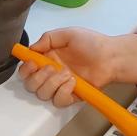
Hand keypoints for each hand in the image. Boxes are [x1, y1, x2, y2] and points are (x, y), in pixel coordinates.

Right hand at [16, 28, 136, 107]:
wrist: (111, 57)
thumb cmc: (92, 44)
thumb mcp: (68, 34)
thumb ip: (48, 38)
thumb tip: (31, 48)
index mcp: (47, 58)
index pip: (26, 69)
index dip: (25, 69)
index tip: (33, 63)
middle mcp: (51, 73)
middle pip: (30, 85)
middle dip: (38, 77)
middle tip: (52, 68)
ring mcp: (60, 86)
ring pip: (42, 94)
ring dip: (52, 83)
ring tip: (67, 73)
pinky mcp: (70, 96)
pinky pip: (58, 101)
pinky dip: (63, 92)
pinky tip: (73, 82)